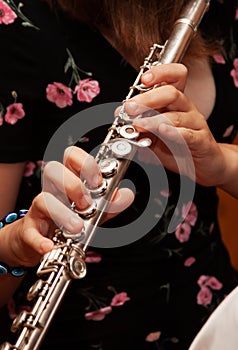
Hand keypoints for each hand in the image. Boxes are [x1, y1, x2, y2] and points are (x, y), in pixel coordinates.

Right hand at [0, 146, 133, 266]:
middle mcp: (53, 190)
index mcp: (69, 180)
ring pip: (42, 199)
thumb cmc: (70, 222)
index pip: (71, 156)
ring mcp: (40, 209)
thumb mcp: (94, 212)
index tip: (98, 180)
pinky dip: (39, 240)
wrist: (45, 245)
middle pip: (53, 170)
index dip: (84, 163)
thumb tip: (126, 194)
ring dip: (61, 212)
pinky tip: (49, 246)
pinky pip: (30, 232)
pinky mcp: (30, 230)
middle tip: (87, 204)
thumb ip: (110, 204)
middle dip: (73, 185)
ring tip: (76, 227)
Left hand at [124, 63, 225, 185]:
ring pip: (176, 116)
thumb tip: (118, 113)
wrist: (200, 165)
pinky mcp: (201, 140)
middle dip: (148, 98)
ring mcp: (195, 124)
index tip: (143, 79)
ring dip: (154, 120)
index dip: (160, 73)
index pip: (174, 76)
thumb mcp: (153, 134)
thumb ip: (139, 124)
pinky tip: (162, 131)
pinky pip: (188, 134)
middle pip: (172, 93)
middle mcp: (186, 108)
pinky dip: (173, 132)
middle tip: (130, 107)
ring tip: (139, 125)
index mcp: (175, 101)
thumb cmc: (178, 147)